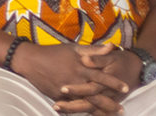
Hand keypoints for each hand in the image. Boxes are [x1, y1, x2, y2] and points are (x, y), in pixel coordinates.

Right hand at [12, 43, 127, 115]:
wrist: (30, 60)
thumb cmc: (53, 52)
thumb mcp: (73, 48)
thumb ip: (93, 50)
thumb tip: (111, 47)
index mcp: (81, 67)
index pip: (101, 76)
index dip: (114, 82)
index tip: (126, 87)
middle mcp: (75, 80)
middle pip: (96, 94)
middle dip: (109, 103)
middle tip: (122, 109)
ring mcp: (66, 90)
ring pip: (85, 103)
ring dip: (98, 111)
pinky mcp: (58, 96)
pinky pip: (72, 106)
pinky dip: (81, 112)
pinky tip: (90, 115)